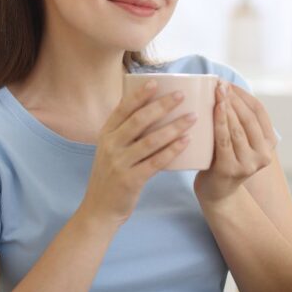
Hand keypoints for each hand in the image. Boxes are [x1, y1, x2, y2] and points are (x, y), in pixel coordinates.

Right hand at [81, 80, 197, 224]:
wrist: (99, 209)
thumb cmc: (111, 176)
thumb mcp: (110, 150)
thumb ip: (124, 132)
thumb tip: (150, 110)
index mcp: (106, 134)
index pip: (123, 109)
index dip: (139, 94)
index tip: (156, 81)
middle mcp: (111, 145)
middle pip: (139, 120)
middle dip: (162, 105)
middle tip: (182, 95)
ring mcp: (119, 163)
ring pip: (150, 140)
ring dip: (173, 127)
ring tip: (192, 117)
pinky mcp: (130, 180)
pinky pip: (155, 162)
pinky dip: (172, 150)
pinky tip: (186, 141)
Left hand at [194, 81, 277, 201]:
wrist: (216, 193)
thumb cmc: (224, 160)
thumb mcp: (239, 141)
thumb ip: (240, 122)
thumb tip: (226, 87)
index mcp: (269, 145)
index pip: (259, 112)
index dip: (244, 95)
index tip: (229, 83)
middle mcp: (263, 155)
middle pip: (249, 118)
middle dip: (234, 98)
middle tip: (219, 83)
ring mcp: (248, 164)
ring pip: (237, 128)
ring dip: (227, 106)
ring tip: (216, 90)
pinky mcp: (231, 169)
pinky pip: (225, 140)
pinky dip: (220, 121)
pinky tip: (215, 108)